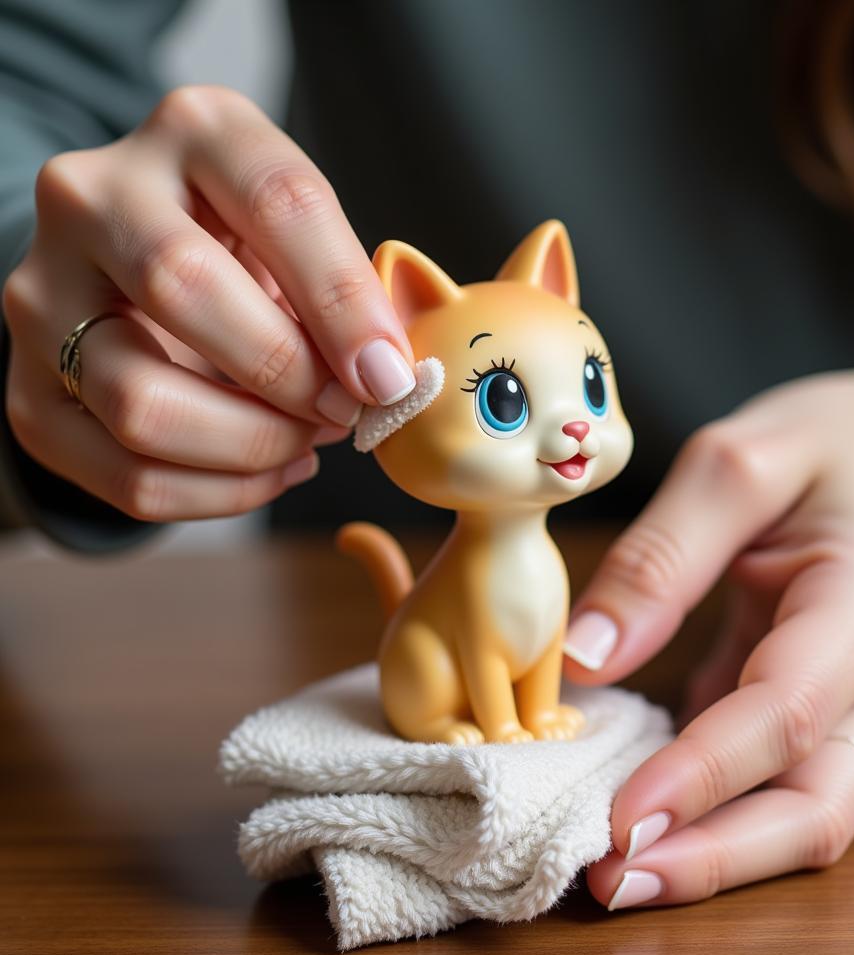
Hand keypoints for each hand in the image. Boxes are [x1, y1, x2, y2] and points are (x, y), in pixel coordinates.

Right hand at [1, 86, 415, 520]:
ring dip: (252, 445)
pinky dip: (220, 493)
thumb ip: (346, 293)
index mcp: (193, 133)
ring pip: (141, 400)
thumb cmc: (247, 257)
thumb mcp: (303, 243)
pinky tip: (270, 470)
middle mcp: (94, 197)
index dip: (344, 301)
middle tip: (345, 411)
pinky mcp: (29, 390)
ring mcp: (43, 295)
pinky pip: (127, 475)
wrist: (135, 276)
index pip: (278, 201)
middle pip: (184, 287)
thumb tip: (386, 380)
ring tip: (305, 441)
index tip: (389, 376)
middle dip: (289, 374)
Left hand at [563, 341, 853, 909]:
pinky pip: (802, 787)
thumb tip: (584, 658)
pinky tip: (662, 817)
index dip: (699, 777)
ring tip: (623, 874)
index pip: (785, 715)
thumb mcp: (738, 462)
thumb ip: (660, 557)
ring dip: (722, 857)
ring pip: (816, 818)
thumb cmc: (842, 444)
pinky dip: (734, 816)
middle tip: (608, 885)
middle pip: (816, 807)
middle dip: (712, 860)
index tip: (613, 821)